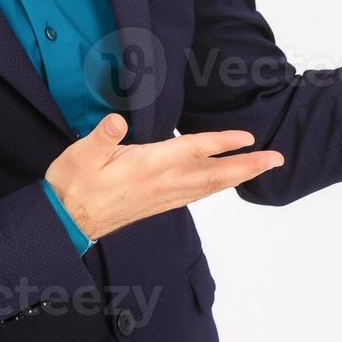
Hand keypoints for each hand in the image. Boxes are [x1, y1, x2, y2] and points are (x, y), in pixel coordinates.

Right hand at [44, 113, 283, 240]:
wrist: (66, 220)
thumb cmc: (73, 184)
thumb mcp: (81, 152)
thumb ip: (102, 136)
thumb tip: (116, 121)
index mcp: (148, 165)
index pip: (193, 151)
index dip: (222, 144)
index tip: (248, 138)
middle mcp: (162, 183)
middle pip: (214, 174)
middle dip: (247, 166)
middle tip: (276, 159)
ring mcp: (163, 196)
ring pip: (209, 187)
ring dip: (237, 177)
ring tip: (259, 168)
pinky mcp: (158, 204)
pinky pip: (196, 195)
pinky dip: (216, 188)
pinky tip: (222, 184)